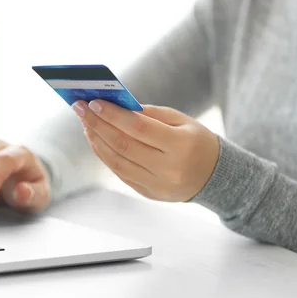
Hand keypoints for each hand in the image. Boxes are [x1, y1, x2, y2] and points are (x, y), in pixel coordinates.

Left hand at [72, 100, 219, 201]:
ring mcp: (157, 185)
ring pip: (117, 162)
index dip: (113, 115)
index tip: (93, 102)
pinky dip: (105, 156)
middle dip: (98, 125)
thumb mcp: (182, 121)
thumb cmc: (196, 141)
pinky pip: (120, 173)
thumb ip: (150, 114)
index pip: (138, 128)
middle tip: (81, 109)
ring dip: (97, 141)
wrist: (215, 176)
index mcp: (181, 146)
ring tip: (86, 124)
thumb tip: (115, 106)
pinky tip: (96, 141)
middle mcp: (168, 169)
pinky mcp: (149, 194)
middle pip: (123, 145)